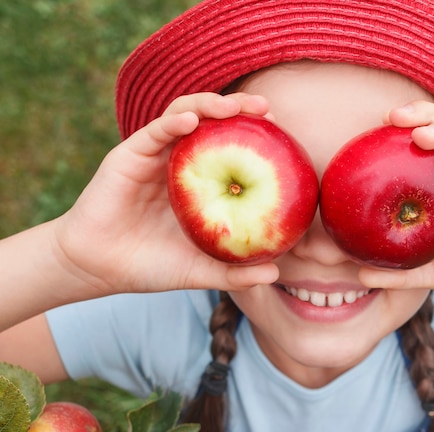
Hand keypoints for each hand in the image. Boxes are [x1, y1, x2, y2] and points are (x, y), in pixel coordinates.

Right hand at [52, 92, 278, 296]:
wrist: (100, 268)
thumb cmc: (151, 267)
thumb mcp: (200, 272)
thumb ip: (235, 274)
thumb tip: (275, 274)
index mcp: (198, 185)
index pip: (230, 151)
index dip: (255, 139)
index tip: (284, 137)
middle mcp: (179, 164)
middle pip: (211, 124)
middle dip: (239, 109)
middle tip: (266, 109)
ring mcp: (154, 157)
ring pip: (184, 116)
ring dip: (209, 105)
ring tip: (234, 107)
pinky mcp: (128, 156)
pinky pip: (154, 132)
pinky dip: (173, 123)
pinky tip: (192, 122)